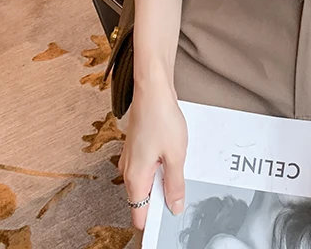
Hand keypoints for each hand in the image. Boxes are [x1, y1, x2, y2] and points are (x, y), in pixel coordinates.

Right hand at [117, 77, 187, 230]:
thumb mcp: (175, 155)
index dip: (156, 222)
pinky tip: (173, 156)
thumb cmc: (161, 117)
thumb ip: (174, 184)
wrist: (152, 89)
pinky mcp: (137, 147)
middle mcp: (128, 171)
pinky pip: (148, 167)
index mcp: (135, 178)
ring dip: (163, 181)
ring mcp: (131, 158)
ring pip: (147, 182)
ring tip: (179, 169)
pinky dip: (160, 167)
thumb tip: (175, 207)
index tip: (171, 221)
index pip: (139, 214)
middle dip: (162, 200)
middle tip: (182, 194)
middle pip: (144, 199)